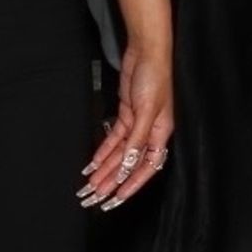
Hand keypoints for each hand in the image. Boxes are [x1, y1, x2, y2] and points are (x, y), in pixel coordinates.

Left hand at [78, 41, 172, 210]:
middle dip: (112, 181)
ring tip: (91, 184)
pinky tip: (92, 163)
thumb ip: (138, 139)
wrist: (146, 53)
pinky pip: (113, 139)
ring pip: (118, 154)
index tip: (117, 198)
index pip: (145, 168)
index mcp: (161, 135)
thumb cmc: (156, 77)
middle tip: (96, 197)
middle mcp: (149, 133)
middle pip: (129, 164)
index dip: (131, 185)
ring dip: (104, 169)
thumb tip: (128, 164)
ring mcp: (137, 125)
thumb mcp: (148, 111)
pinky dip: (102, 151)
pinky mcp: (126, 115)